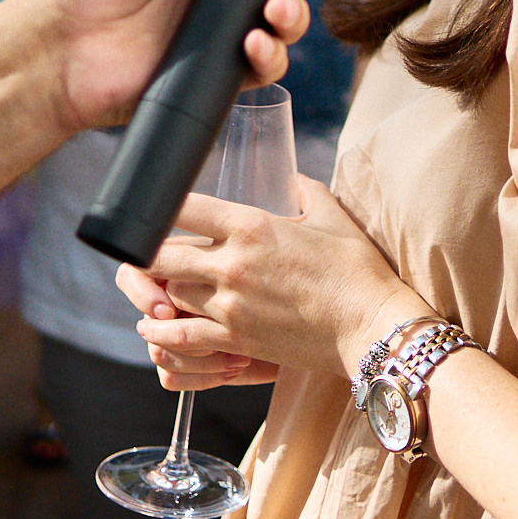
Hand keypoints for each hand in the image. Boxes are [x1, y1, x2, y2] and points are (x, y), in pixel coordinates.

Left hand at [128, 177, 426, 384]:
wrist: (371, 324)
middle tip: (145, 255)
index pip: (185, 208)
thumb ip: (303, 190)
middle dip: (149, 255)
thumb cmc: (357, 269)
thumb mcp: (331, 215)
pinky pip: (181, 338)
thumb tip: (291, 178)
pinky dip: (163, 335)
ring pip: (169, 296)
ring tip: (156, 291)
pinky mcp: (236, 339)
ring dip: (161, 294)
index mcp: (251, 225)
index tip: (154, 209)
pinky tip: (154, 331)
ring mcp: (231, 305)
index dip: (162, 206)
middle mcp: (232, 263)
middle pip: (161, 256)